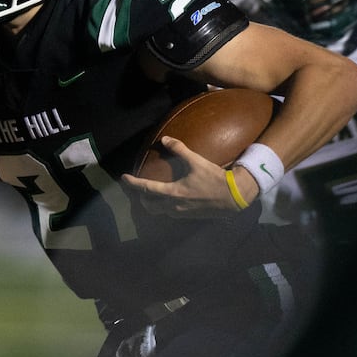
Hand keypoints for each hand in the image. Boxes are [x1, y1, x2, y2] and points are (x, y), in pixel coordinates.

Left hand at [121, 136, 257, 217]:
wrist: (233, 197)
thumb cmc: (214, 179)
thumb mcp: (196, 161)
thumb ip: (180, 149)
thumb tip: (165, 139)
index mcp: (172, 192)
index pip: (146, 188)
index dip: (133, 183)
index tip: (123, 178)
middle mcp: (173, 205)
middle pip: (149, 205)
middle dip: (140, 197)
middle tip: (137, 188)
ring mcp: (181, 213)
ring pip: (159, 211)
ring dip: (152, 204)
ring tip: (150, 195)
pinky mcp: (188, 216)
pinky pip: (170, 213)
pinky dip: (163, 207)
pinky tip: (168, 200)